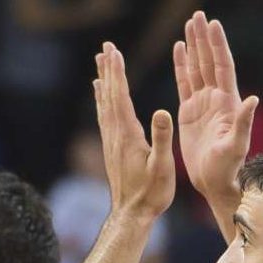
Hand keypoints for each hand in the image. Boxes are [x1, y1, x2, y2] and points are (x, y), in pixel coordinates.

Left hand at [94, 42, 174, 218]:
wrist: (132, 214)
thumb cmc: (151, 193)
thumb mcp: (162, 166)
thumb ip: (162, 138)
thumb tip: (161, 111)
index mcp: (128, 135)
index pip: (120, 97)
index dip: (117, 73)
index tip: (114, 51)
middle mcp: (115, 135)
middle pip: (109, 95)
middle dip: (108, 70)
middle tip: (105, 47)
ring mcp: (111, 142)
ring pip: (104, 104)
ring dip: (103, 81)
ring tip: (100, 62)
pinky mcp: (111, 149)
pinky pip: (104, 117)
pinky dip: (102, 100)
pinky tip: (100, 94)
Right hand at [174, 12, 258, 199]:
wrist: (214, 181)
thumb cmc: (228, 167)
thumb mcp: (237, 146)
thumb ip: (244, 122)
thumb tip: (252, 99)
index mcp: (227, 103)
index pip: (222, 67)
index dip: (218, 46)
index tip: (213, 24)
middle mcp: (216, 99)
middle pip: (209, 61)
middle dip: (204, 39)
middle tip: (198, 15)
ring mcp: (203, 104)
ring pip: (197, 68)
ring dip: (193, 47)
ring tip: (189, 25)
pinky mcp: (189, 112)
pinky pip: (184, 83)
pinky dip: (181, 65)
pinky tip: (179, 49)